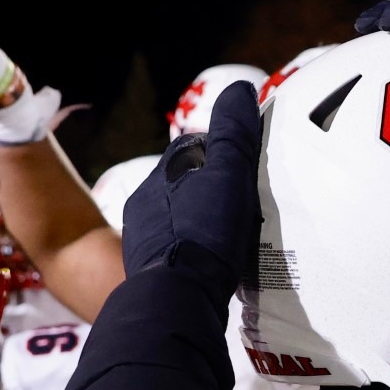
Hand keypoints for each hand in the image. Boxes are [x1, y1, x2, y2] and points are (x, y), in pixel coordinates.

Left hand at [121, 81, 261, 283]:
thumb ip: (234, 132)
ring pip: (178, 219)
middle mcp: (146, 201)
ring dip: (200, 223)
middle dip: (208, 189)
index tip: (246, 166)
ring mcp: (144, 238)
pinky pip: (176, 252)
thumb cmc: (205, 234)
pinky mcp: (149, 272)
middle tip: (242, 204)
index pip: (193, 147)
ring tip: (229, 238)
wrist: (175, 299)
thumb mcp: (229, 175)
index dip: (222, 152)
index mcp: (163, 173)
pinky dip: (193, 252)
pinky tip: (211, 264)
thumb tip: (241, 90)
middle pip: (185, 184)